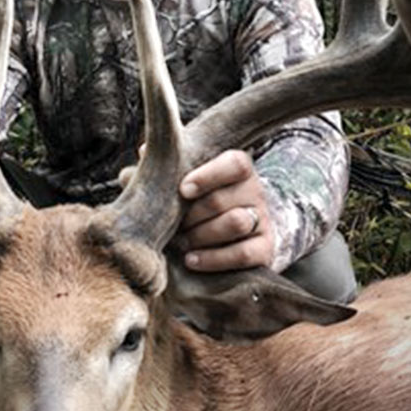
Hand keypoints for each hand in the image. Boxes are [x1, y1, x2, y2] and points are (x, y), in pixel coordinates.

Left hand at [177, 149, 275, 272]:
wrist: (232, 230)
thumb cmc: (200, 196)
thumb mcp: (188, 177)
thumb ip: (169, 167)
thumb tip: (145, 151)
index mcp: (238, 167)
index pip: (234, 164)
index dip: (208, 176)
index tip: (184, 190)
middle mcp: (255, 190)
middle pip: (223, 199)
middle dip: (192, 215)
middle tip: (171, 225)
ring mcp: (261, 219)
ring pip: (236, 223)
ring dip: (201, 235)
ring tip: (180, 242)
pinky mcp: (264, 248)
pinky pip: (242, 254)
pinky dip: (213, 258)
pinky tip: (191, 259)